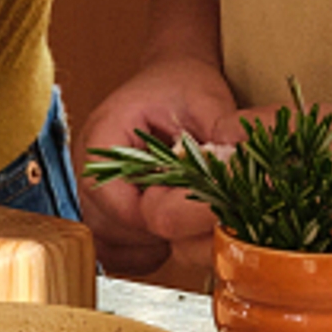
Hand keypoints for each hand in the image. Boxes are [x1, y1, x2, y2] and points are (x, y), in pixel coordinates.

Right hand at [80, 54, 240, 281]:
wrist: (171, 79)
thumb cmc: (183, 86)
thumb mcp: (207, 102)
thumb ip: (222, 137)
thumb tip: (242, 171)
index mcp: (103, 135)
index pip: (113, 198)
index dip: (161, 212)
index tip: (200, 207)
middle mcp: (88, 166)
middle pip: (108, 226)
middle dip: (159, 232)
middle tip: (200, 216)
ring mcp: (93, 191)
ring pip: (110, 243)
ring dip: (151, 244)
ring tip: (187, 222)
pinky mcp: (107, 209)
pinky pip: (115, 251)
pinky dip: (144, 252)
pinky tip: (173, 233)